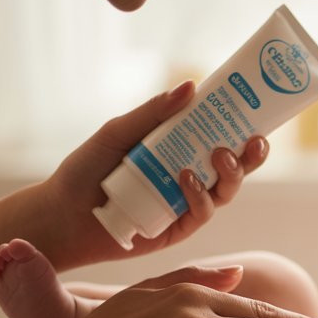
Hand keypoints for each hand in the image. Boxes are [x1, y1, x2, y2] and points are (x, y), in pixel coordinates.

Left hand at [41, 83, 270, 264]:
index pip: (219, 138)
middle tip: (254, 140)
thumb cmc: (85, 171)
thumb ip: (152, 112)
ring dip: (230, 174)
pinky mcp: (176, 230)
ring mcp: (184, 206)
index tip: (256, 113)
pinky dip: (199, 196)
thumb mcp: (117, 133)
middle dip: (250, 156)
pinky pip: (200, 214)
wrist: (60, 215)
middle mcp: (187, 178)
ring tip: (220, 155)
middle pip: (232, 168)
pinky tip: (186, 179)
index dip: (242, 128)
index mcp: (178, 151)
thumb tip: (190, 87)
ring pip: (224, 192)